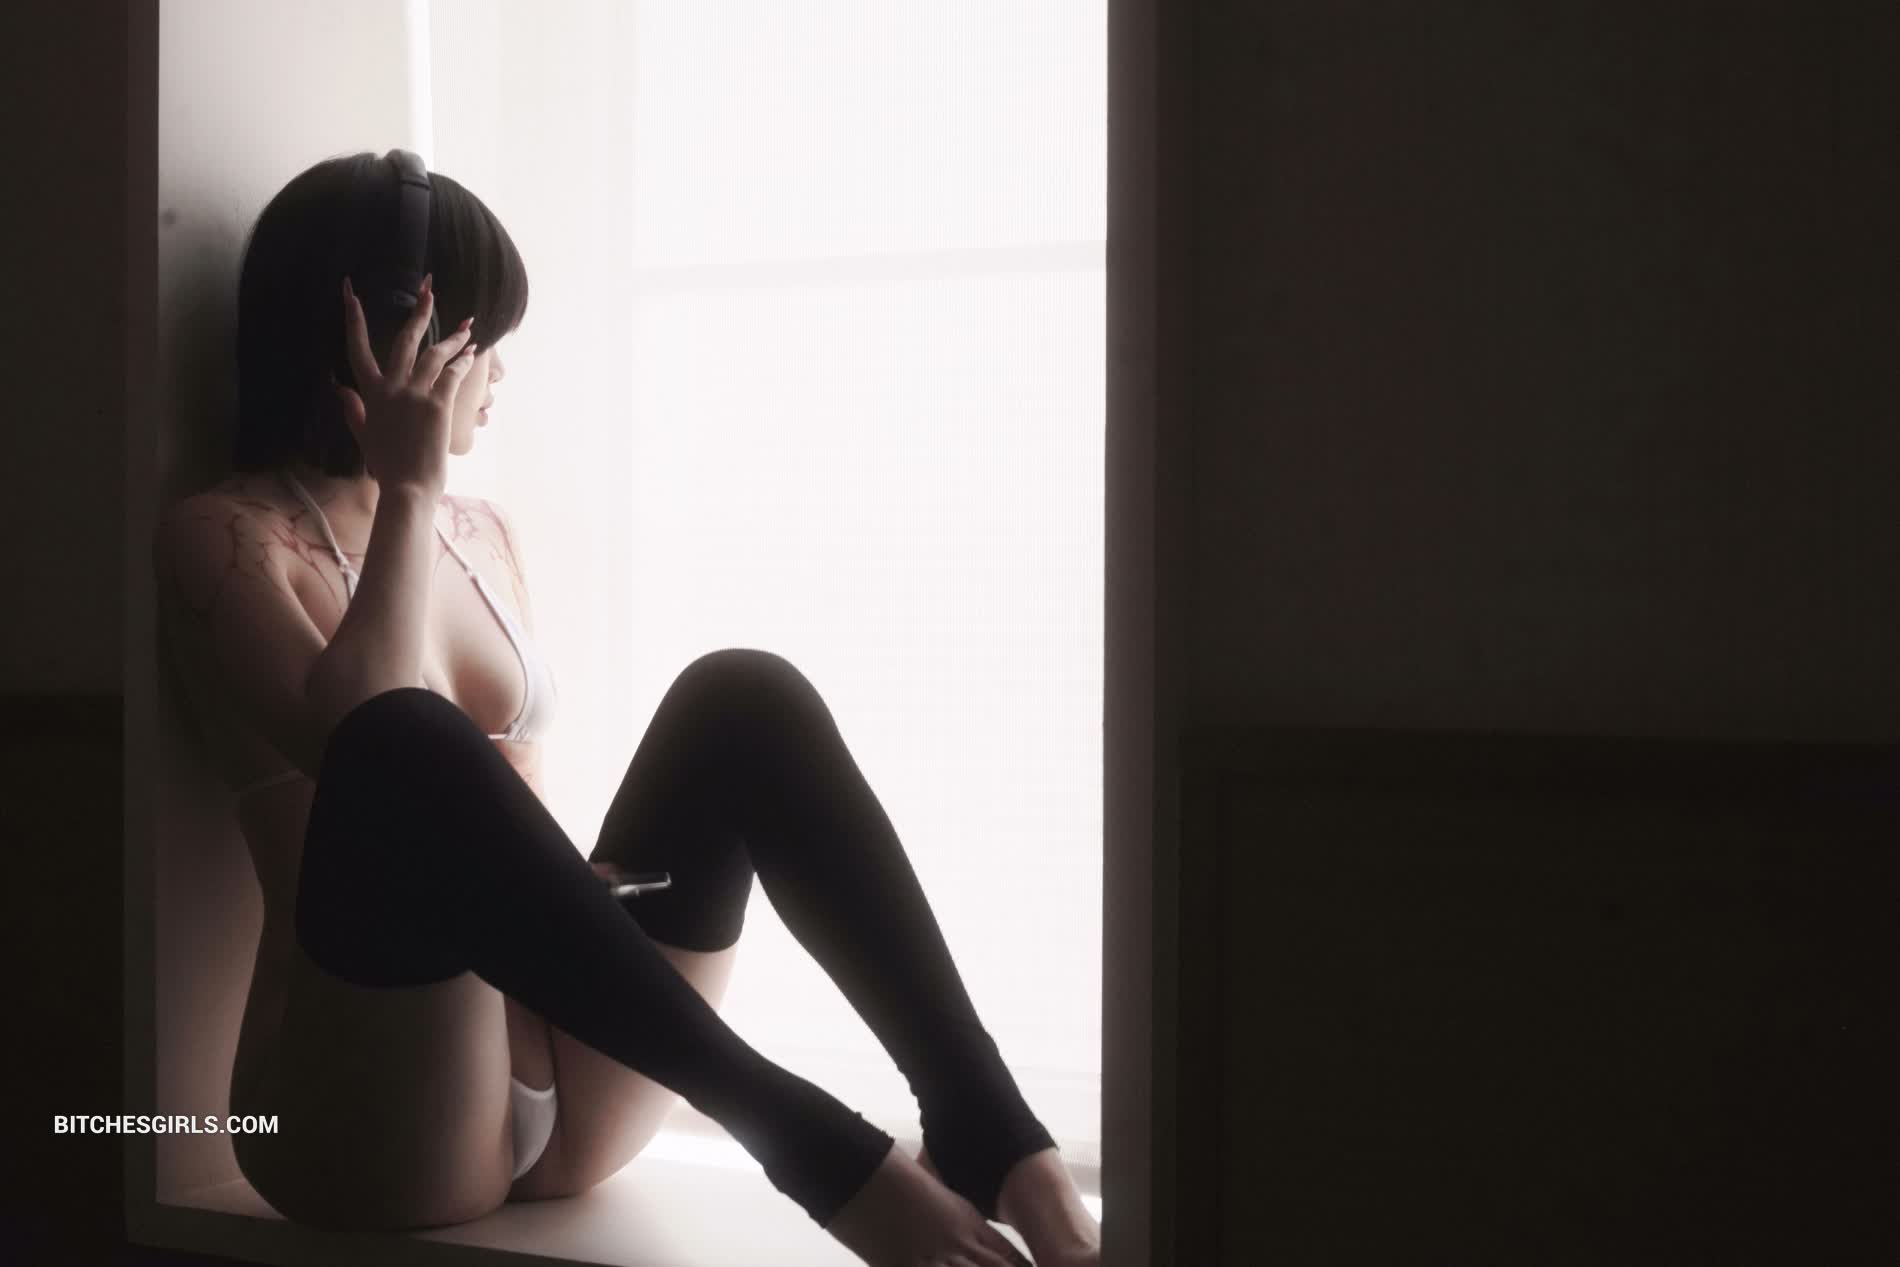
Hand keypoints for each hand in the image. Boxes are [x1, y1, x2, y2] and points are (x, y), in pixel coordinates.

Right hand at [331, 273, 475, 496]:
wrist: (407, 487)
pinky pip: (453, 375)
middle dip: (420, 311)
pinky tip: (473, 354)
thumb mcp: (363, 435)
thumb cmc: (386, 465)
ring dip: (454, 338)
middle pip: (405, 340)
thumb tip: (339, 390)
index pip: (356, 347)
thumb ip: (352, 409)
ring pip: (435, 354)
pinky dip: (464, 362)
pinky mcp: (438, 405)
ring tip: (468, 327)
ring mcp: (415, 395)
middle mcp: (391, 388)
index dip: (352, 317)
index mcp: (370, 394)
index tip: (350, 290)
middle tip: (430, 288)